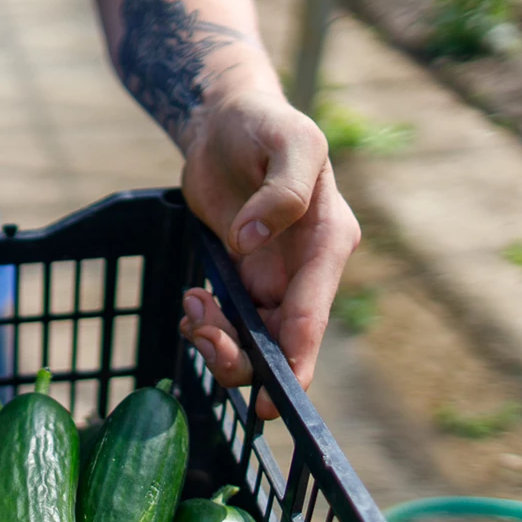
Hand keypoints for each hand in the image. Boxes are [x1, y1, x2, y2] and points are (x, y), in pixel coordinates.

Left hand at [177, 87, 359, 420]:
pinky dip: (207, 326)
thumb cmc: (264, 124)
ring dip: (218, 340)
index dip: (295, 362)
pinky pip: (230, 323)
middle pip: (283, 343)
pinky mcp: (243, 278)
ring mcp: (275, 278)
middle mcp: (307, 269)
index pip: (312, 315)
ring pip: (254, 342)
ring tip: (193, 304)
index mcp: (329, 242)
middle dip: (242, 356)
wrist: (225, 121)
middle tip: (200, 331)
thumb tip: (251, 240)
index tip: (273, 401)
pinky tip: (192, 303)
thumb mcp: (289, 141)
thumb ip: (282, 190)